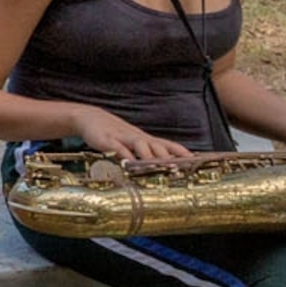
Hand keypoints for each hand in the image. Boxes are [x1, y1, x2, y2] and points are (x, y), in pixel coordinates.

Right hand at [75, 109, 196, 163]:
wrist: (90, 118)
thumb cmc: (114, 133)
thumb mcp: (132, 142)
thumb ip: (147, 153)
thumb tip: (164, 166)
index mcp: (146, 139)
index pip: (168, 145)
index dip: (182, 153)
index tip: (195, 161)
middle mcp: (138, 137)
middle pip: (158, 146)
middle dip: (169, 157)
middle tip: (179, 169)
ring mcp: (123, 137)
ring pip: (141, 145)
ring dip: (149, 156)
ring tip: (157, 167)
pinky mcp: (107, 140)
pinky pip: (118, 147)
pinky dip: (124, 155)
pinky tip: (128, 163)